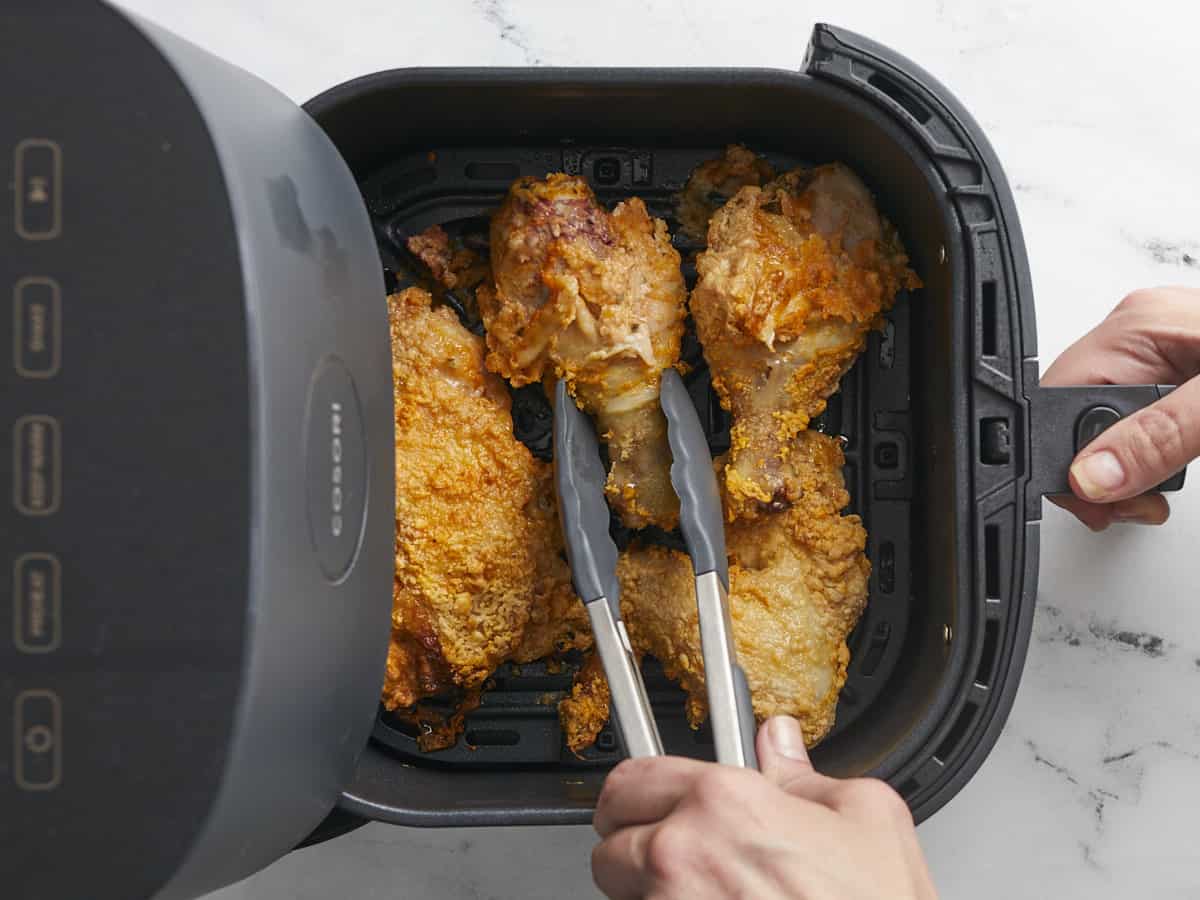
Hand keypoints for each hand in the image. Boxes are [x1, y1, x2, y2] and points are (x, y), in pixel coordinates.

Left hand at [591, 716, 937, 899]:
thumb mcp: (869, 820)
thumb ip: (806, 773)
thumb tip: (780, 741)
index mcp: (723, 803)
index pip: (631, 780)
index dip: (640, 793)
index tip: (645, 802)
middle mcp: (680, 856)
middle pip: (608, 843)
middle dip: (632, 846)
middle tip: (670, 856)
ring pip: (621, 897)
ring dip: (647, 894)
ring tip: (703, 896)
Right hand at [1042, 286, 1199, 529]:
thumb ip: (1161, 439)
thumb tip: (1093, 476)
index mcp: (1138, 327)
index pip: (1059, 401)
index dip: (1068, 461)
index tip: (1097, 503)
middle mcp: (1139, 333)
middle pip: (1075, 413)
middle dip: (1097, 471)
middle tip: (1134, 506)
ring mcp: (1158, 348)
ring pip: (1104, 418)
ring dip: (1125, 465)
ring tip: (1159, 492)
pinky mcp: (1177, 367)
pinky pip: (1135, 413)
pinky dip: (1147, 447)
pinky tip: (1173, 462)